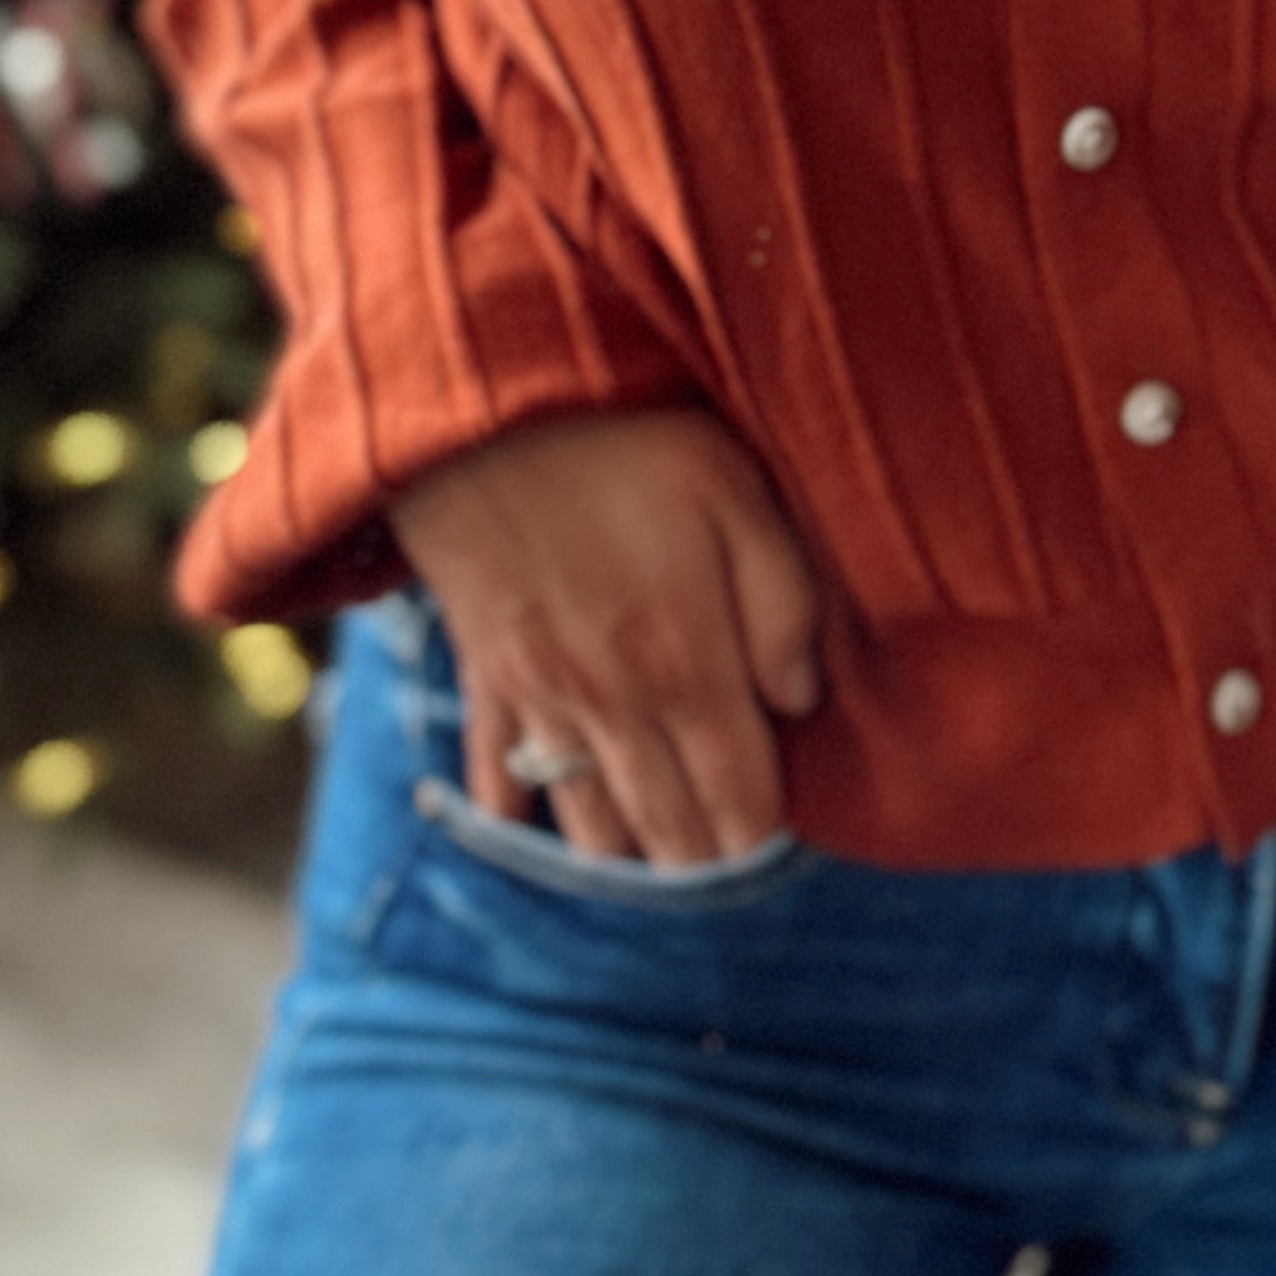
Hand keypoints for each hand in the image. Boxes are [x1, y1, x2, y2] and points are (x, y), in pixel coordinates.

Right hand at [384, 406, 823, 867]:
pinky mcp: (485, 676)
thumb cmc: (623, 440)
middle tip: (731, 861)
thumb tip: (799, 702)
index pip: (739, 804)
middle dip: (705, 861)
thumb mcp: (736, 493)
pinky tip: (538, 819)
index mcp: (685, 669)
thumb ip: (783, 603)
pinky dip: (518, 813)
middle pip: (668, 833)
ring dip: (626, 855)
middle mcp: (611, 709)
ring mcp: (540, 702)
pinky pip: (496, 777)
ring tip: (660, 858)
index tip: (784, 835)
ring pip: (588, 827)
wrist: (476, 413)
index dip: (765, 836)